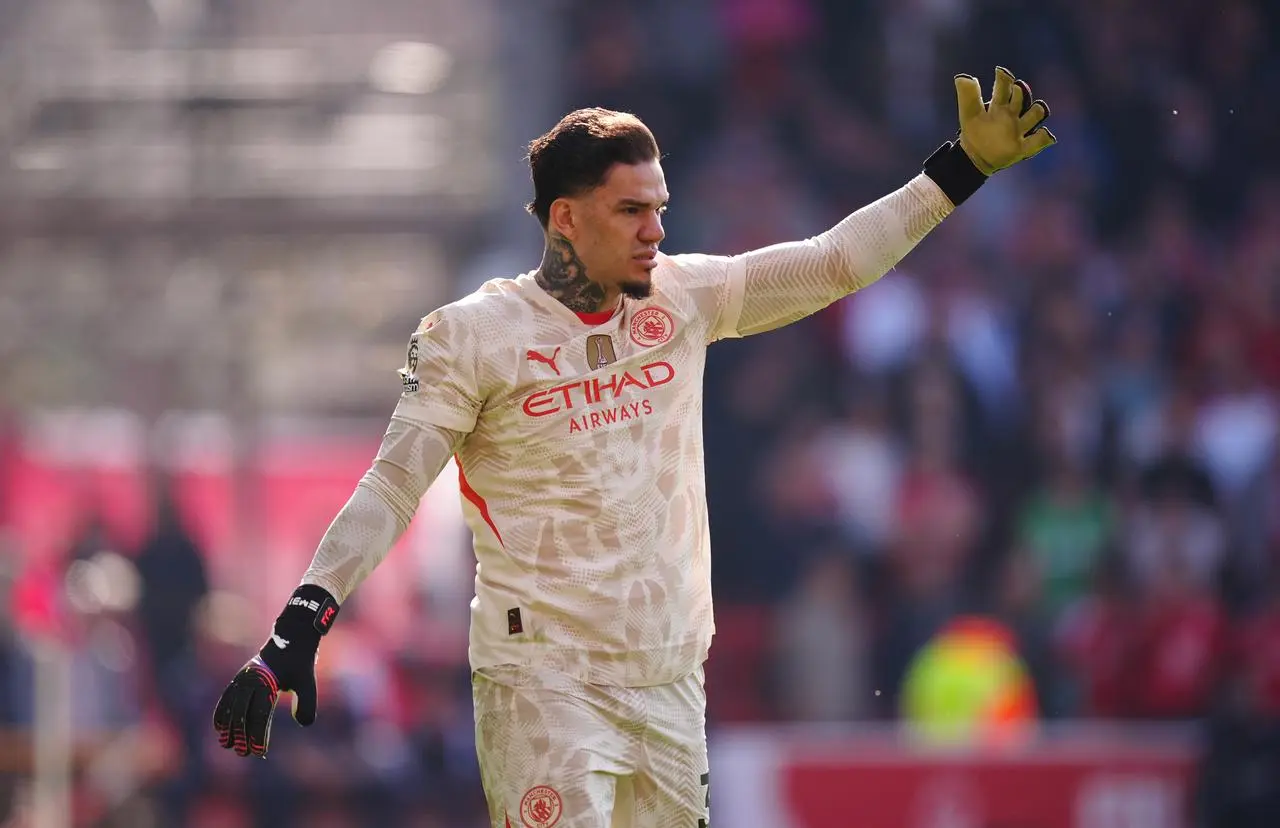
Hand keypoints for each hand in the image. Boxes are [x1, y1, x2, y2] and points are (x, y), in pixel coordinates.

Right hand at [213, 584, 337, 757]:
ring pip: (232, 706)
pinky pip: (227, 697)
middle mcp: (251, 680)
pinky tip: (219, 726)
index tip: (260, 751)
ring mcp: (243, 678)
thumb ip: (306, 702)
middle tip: (243, 753)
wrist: (291, 637)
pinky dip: (222, 711)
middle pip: (242, 713)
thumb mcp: (307, 680)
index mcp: (267, 682)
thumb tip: (303, 723)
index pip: (260, 714)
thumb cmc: (300, 662)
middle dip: (242, 735)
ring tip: (226, 744)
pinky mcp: (240, 678)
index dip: (259, 734)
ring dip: (228, 726)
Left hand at [954, 66, 1054, 174]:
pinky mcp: (1023, 148)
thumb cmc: (974, 134)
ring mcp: (1019, 130)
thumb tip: (962, 77)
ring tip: (1033, 111)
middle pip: (1023, 97)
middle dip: (1021, 91)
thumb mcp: (968, 114)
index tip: (1000, 72)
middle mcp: (1012, 115)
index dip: (1005, 78)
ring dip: (1037, 110)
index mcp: (999, 105)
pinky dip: (1044, 137)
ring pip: (1036, 114)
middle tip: (1015, 90)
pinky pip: (1039, 140)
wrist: (975, 158)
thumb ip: (967, 96)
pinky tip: (1043, 133)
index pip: (1005, 86)